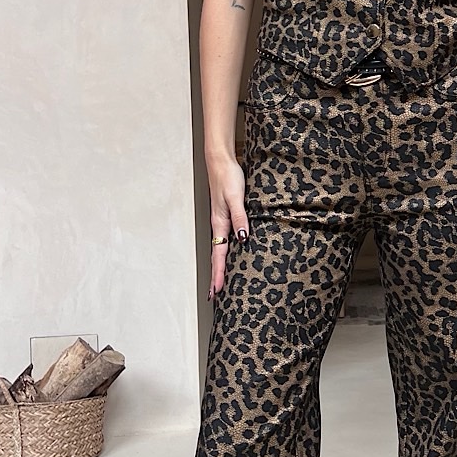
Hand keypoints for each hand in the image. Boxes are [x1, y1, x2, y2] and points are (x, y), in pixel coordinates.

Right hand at [208, 155, 248, 300]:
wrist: (221, 161)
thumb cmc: (228, 177)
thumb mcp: (236, 197)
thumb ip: (240, 218)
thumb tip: (242, 238)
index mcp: (220, 223)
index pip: (219, 255)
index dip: (218, 274)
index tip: (216, 291)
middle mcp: (219, 225)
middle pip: (217, 256)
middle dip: (215, 276)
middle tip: (214, 295)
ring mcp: (221, 221)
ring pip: (220, 249)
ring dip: (219, 266)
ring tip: (219, 282)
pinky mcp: (226, 215)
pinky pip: (224, 239)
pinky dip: (224, 252)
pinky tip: (230, 254)